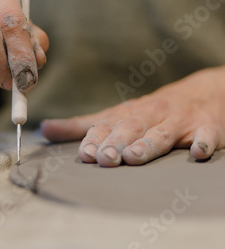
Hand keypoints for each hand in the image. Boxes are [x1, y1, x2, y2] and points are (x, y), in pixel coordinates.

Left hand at [41, 67, 224, 165]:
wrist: (201, 92)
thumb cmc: (151, 110)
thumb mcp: (117, 114)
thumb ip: (82, 125)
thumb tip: (44, 129)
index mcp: (129, 114)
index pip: (109, 125)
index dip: (96, 139)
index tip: (84, 154)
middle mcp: (152, 115)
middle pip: (133, 128)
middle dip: (117, 143)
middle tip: (104, 158)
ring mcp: (179, 120)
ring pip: (163, 133)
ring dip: (149, 144)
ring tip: (134, 157)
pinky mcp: (206, 126)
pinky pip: (206, 135)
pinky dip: (203, 142)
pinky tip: (197, 152)